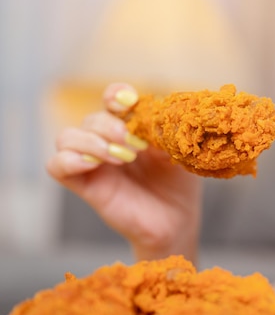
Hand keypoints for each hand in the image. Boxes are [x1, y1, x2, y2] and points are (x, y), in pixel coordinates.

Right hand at [46, 83, 201, 261]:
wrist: (177, 220)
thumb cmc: (178, 183)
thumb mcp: (177, 150)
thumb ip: (164, 130)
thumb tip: (158, 114)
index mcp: (130, 127)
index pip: (111, 99)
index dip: (115, 94)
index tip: (129, 101)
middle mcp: (107, 141)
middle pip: (91, 119)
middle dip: (110, 126)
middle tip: (135, 145)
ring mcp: (94, 163)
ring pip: (67, 137)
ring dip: (90, 141)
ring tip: (120, 157)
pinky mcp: (85, 185)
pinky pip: (56, 166)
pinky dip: (68, 159)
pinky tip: (93, 164)